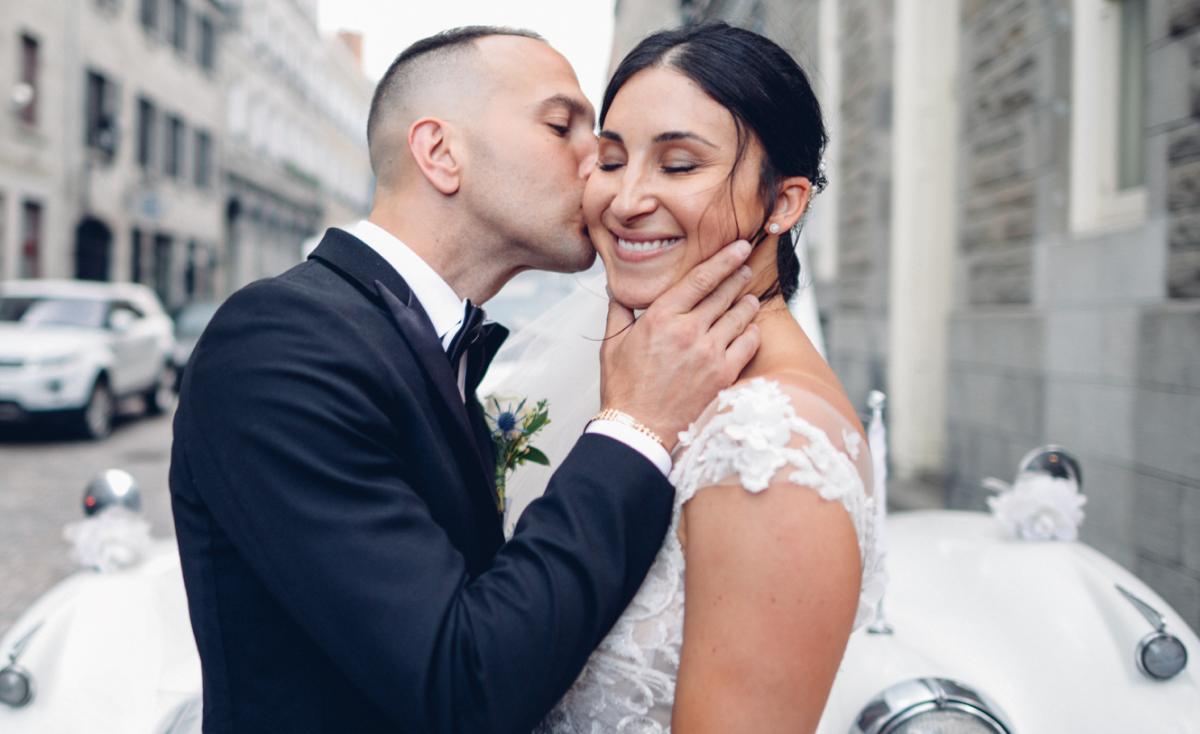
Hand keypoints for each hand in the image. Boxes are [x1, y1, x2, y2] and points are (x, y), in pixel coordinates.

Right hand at [599, 240, 761, 450]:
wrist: (638, 430)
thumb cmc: (624, 389)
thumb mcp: (612, 345)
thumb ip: (618, 312)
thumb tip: (616, 290)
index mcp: (660, 317)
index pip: (700, 278)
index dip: (724, 259)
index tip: (739, 247)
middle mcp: (687, 330)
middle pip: (724, 292)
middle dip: (738, 276)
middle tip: (746, 267)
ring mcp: (709, 352)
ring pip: (740, 315)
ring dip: (747, 302)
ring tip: (749, 297)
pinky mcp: (724, 374)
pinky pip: (749, 342)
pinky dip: (752, 332)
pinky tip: (749, 329)